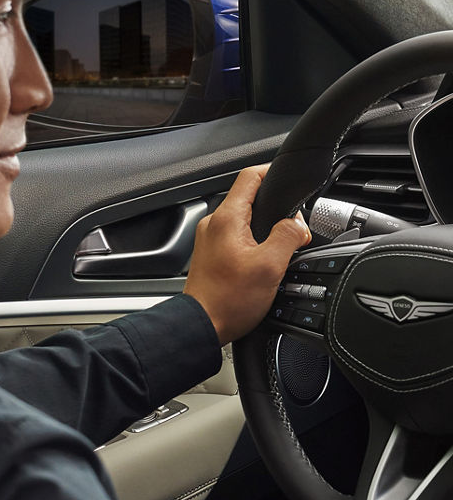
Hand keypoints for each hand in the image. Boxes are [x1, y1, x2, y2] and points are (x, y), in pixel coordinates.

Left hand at [184, 165, 310, 345]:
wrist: (201, 327)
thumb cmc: (227, 301)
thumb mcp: (270, 266)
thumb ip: (288, 236)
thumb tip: (298, 225)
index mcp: (227, 218)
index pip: (250, 176)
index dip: (273, 172)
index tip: (289, 180)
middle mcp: (214, 224)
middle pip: (249, 198)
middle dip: (275, 208)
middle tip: (294, 229)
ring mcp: (210, 239)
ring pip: (244, 220)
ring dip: (265, 228)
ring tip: (280, 248)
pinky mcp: (211, 254)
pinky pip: (236, 237)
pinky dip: (253, 242)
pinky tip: (262, 261)